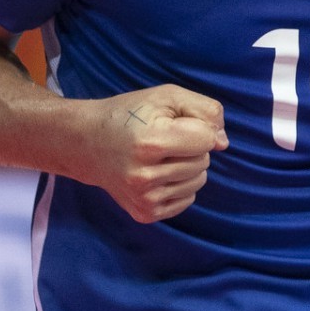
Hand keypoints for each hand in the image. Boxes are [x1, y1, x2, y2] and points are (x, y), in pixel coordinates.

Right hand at [76, 85, 226, 222]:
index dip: (198, 127)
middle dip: (192, 147)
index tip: (177, 123)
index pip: (207, 139)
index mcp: (151, 143)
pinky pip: (187, 199)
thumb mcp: (167, 97)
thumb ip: (205, 111)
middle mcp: (145, 176)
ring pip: (198, 181)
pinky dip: (180, 184)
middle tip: (163, 140)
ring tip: (160, 156)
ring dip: (187, 166)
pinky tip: (157, 173)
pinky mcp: (145, 213)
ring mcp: (144, 199)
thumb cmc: (130, 115)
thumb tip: (222, 143)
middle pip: (203, 161)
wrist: (87, 143)